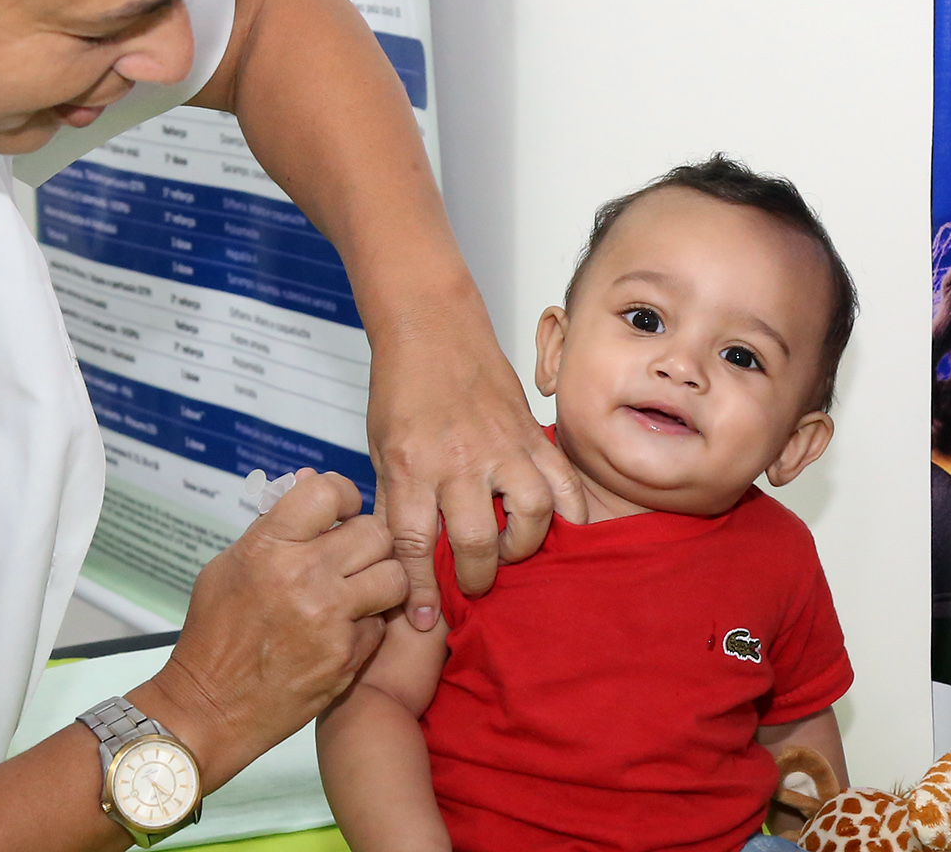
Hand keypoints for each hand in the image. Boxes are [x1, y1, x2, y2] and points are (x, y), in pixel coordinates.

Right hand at [135, 471, 406, 788]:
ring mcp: (330, 618)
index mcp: (270, 547)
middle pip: (375, 531)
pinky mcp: (348, 656)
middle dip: (368, 541)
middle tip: (355, 555)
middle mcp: (304, 576)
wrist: (210, 707)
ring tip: (360, 590)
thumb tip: (308, 485)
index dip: (343, 495)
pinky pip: (382, 623)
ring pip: (395, 576)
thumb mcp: (228, 567)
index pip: (328, 491)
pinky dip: (369, 625)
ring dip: (381, 581)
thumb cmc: (215, 636)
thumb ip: (274, 527)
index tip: (342, 510)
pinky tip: (343, 631)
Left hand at [368, 311, 585, 628]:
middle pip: (475, 540)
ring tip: (509, 550)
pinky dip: (570, 512)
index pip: (414, 545)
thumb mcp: (380, 450)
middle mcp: (457, 460)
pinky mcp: (531, 432)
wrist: (432, 328)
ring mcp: (500, 445)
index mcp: (411, 466)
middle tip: (475, 584)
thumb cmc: (400, 389)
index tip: (425, 622)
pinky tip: (562, 530)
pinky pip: (564, 481)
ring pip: (531, 514)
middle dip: (476, 577)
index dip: (421, 592)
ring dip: (523, 545)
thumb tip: (401, 563)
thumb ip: (394, 505)